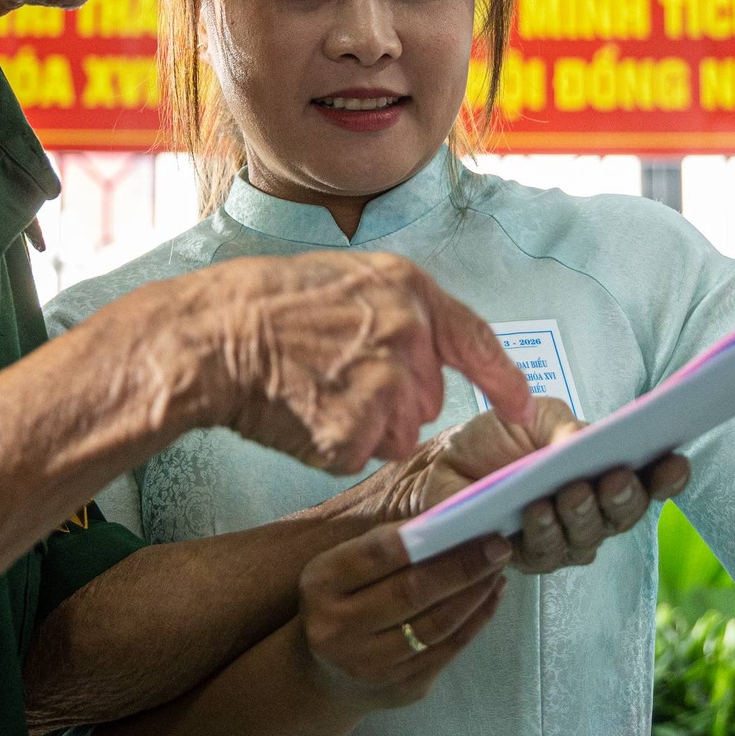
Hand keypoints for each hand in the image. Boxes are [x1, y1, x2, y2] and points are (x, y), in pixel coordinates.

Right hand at [152, 252, 531, 474]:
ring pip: (396, 434)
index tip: (524, 406)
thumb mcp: (345, 280)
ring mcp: (384, 385)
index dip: (504, 378)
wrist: (210, 336)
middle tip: (330, 375)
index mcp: (408, 290)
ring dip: (362, 427)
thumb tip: (425, 356)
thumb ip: (397, 313)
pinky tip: (296, 413)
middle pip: (426, 400)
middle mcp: (408, 336)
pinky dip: (328, 446)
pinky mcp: (356, 432)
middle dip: (390, 401)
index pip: (476, 338)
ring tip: (310, 391)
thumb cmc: (264, 305)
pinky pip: (358, 455)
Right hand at [295, 522, 508, 712]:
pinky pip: (448, 650)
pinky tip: (490, 596)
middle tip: (498, 546)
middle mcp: (338, 627)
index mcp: (321, 584)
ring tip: (497, 569)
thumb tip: (448, 518)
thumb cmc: (340, 602)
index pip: (378, 553)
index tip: (467, 520)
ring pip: (436, 626)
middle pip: (411, 592)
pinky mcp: (399, 687)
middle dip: (462, 566)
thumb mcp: (341, 569)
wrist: (325, 675)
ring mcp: (369, 664)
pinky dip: (475, 620)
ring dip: (475, 594)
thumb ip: (382, 546)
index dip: (426, 536)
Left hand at [371, 400, 689, 572]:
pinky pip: (546, 553)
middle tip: (614, 477)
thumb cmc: (494, 438)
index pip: (647, 481)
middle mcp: (590, 511)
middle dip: (623, 497)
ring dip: (584, 515)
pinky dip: (546, 531)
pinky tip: (538, 511)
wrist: (440, 463)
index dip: (666, 476)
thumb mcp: (535, 417)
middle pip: (624, 515)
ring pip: (589, 538)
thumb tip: (590, 442)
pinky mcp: (525, 557)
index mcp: (601, 472)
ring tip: (572, 492)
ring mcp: (561, 538)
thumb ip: (566, 430)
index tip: (675, 461)